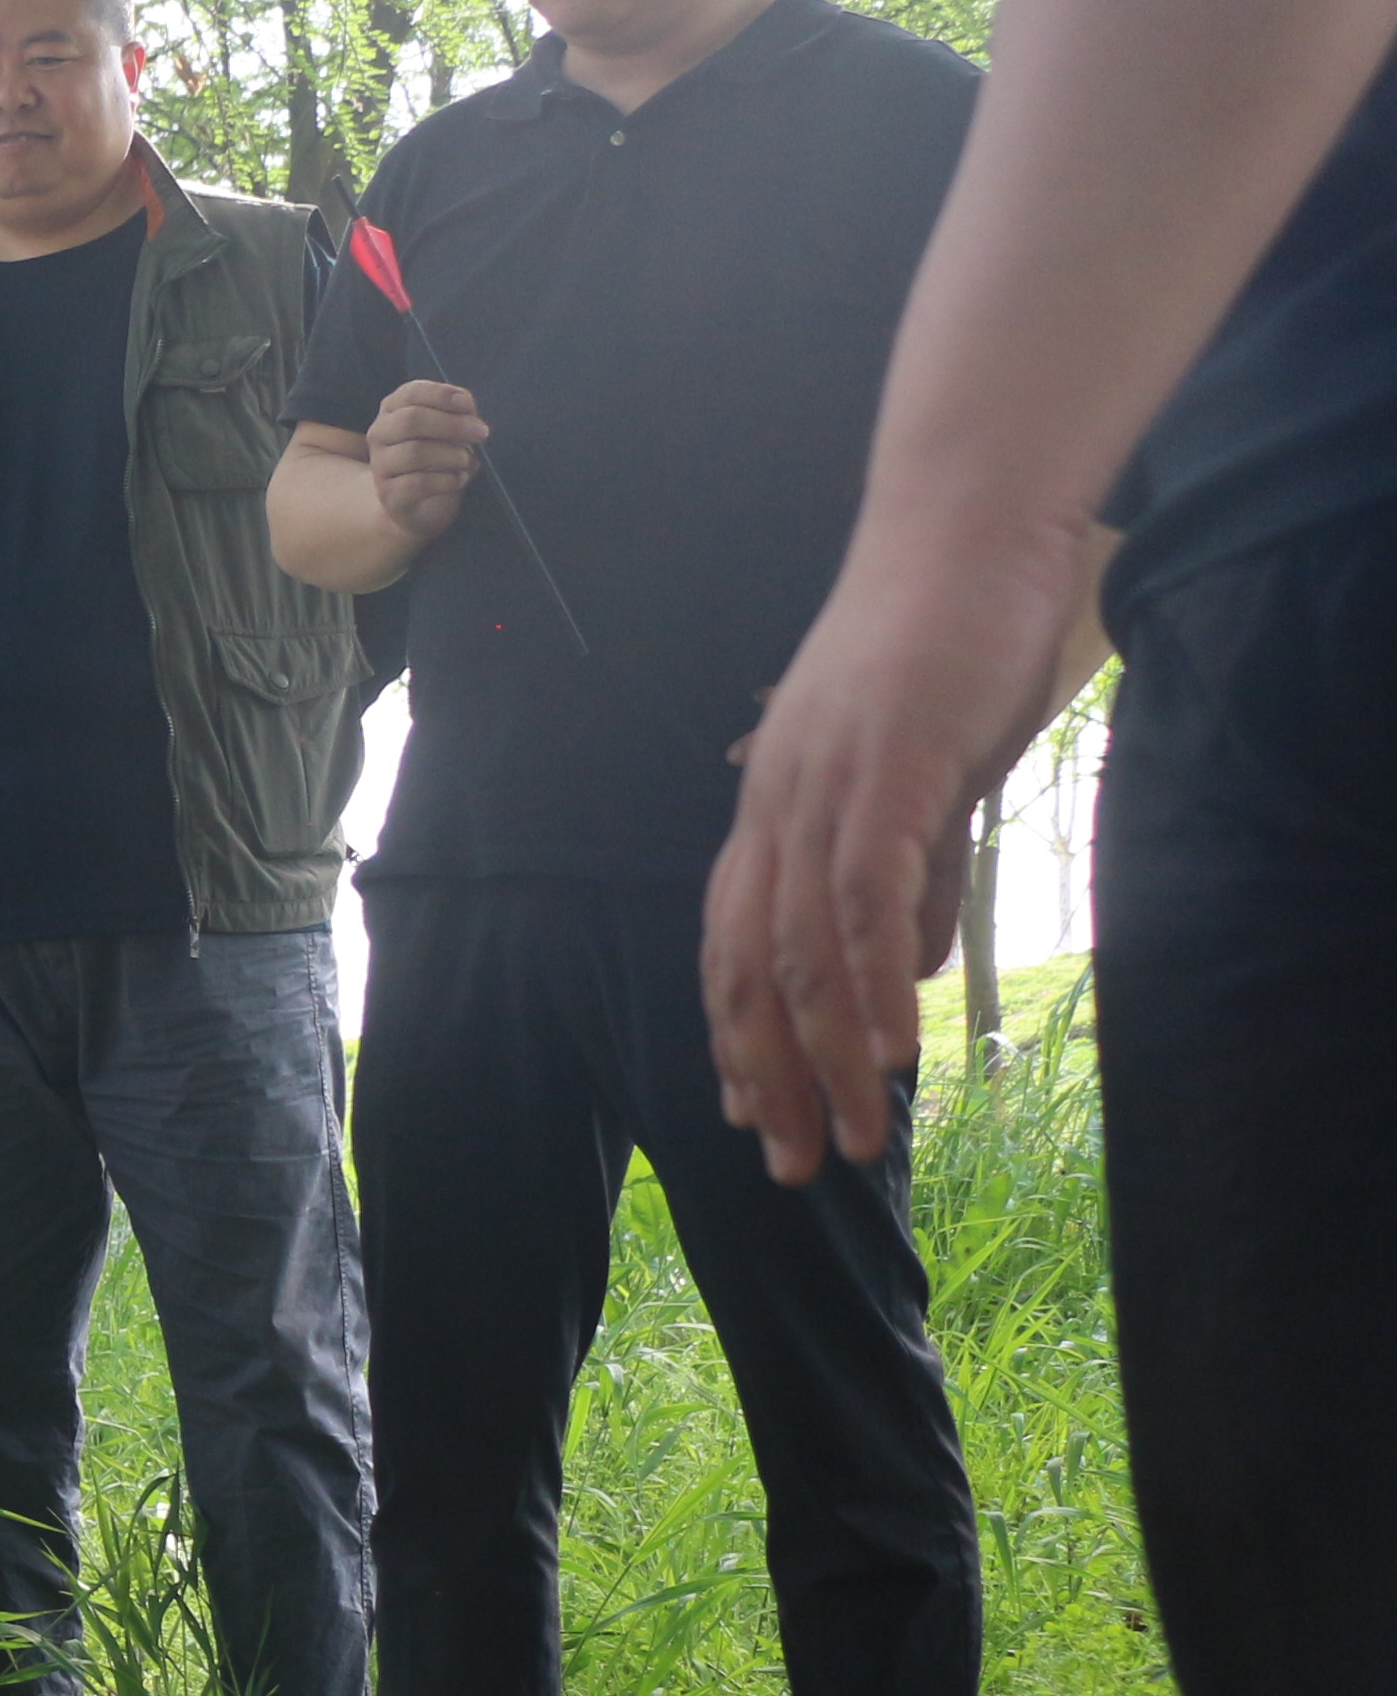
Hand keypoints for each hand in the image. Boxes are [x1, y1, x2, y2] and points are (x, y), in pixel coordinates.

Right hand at [365, 379, 490, 546]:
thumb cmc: (436, 458)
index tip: (469, 405)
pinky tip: (460, 480)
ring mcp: (380, 466)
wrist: (417, 505)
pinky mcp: (388, 495)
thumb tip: (468, 412)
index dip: (442, 395)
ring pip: (415, 452)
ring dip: (452, 455)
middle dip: (452, 425)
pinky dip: (447, 480)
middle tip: (481, 433)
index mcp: (392, 410)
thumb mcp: (447, 430)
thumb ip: (457, 415)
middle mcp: (379, 434)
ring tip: (469, 462)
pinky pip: (419, 484)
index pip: (411, 393)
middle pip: (411, 420)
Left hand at [704, 518, 1095, 1186]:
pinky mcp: (880, 770)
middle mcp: (772, 809)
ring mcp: (818, 789)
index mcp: (772, 809)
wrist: (962, 527)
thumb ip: (912, 870)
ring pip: (803, 953)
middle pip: (747, 971)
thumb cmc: (947, 646)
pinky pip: (862, 898)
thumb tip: (909, 962)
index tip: (754, 1118)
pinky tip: (888, 1049)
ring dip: (827, 1058)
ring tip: (857, 1139)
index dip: (739, 1037)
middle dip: (767, 1079)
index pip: (734, 946)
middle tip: (793, 1167)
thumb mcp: (925, 778)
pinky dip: (869, 981)